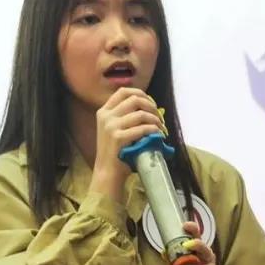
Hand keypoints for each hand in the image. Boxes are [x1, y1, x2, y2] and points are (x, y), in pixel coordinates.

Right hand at [88, 87, 165, 202]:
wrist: (107, 173)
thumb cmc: (116, 152)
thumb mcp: (114, 129)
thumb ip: (126, 117)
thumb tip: (149, 107)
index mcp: (104, 112)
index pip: (123, 91)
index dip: (140, 93)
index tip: (151, 103)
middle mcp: (106, 116)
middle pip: (134, 99)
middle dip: (151, 106)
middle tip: (159, 117)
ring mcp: (111, 126)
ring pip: (141, 114)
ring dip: (156, 120)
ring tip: (161, 129)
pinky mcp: (118, 137)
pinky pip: (143, 128)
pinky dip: (154, 131)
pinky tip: (158, 136)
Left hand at [165, 221, 219, 264]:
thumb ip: (170, 261)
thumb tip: (165, 251)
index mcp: (195, 251)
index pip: (196, 236)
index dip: (193, 229)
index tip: (185, 226)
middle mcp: (205, 257)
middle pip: (205, 247)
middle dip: (197, 244)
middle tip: (186, 245)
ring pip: (208, 262)